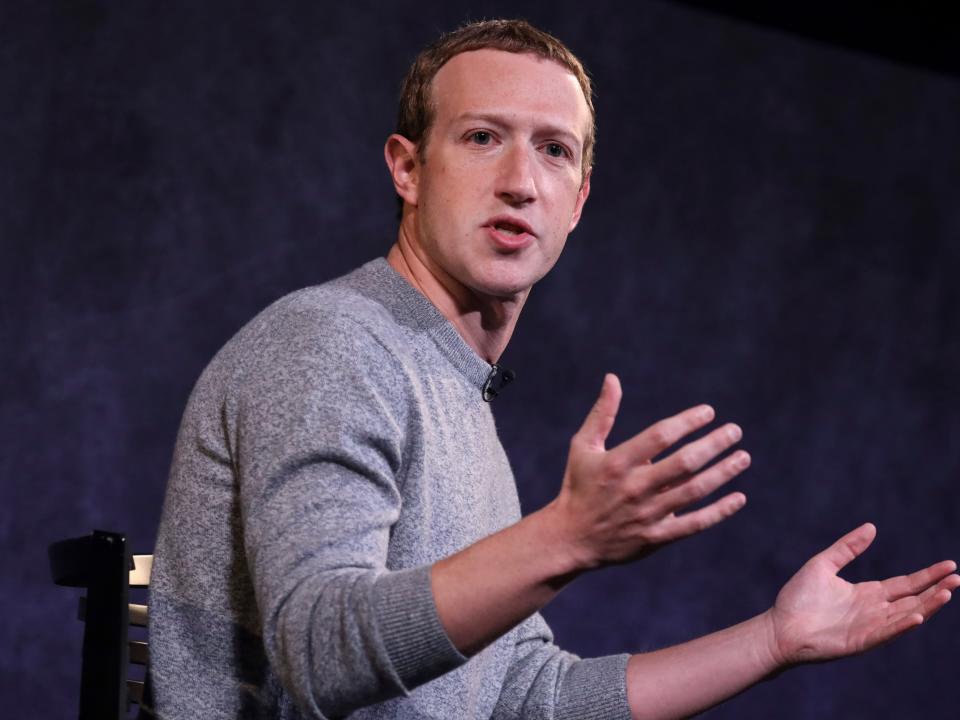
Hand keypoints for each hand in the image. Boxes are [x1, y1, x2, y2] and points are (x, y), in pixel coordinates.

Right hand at [549, 373, 749, 568]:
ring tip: (743, 457)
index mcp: (618, 463)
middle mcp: (635, 487)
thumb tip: (613, 378)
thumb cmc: (578, 486)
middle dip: (714, 444)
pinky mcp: (656, 537)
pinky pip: (694, 524)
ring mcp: (647, 514)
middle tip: (735, 431)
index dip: (688, 421)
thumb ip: (602, 413)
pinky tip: (739, 497)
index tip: (708, 412)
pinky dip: (719, 512)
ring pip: (694, 491)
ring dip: (723, 473)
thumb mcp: (583, 447)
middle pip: (684, 462)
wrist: (570, 538)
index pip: (660, 436)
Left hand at [767, 523, 959, 665]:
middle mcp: (874, 610)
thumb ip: (847, 548)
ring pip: (906, 615)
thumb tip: (872, 527)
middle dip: (936, 589)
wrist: (779, 627)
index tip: (949, 565)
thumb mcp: (824, 564)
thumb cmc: (797, 599)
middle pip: (913, 598)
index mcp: (867, 593)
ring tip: (947, 592)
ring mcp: (869, 626)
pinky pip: (886, 632)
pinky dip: (902, 624)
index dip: (927, 575)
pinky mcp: (860, 640)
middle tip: (957, 577)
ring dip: (927, 605)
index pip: (905, 583)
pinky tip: (917, 615)